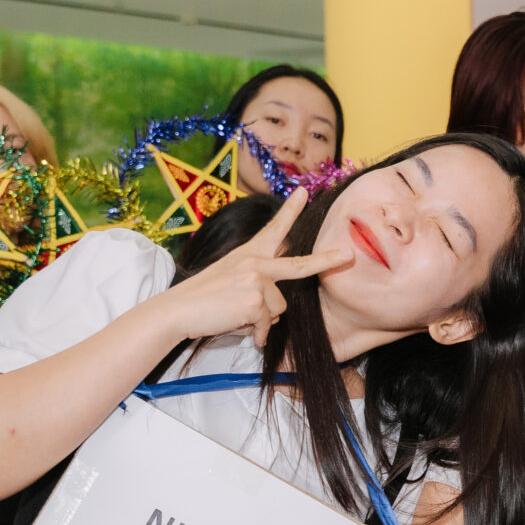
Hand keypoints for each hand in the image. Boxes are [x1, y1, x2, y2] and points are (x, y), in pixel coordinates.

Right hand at [157, 189, 351, 347]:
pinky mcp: (256, 300)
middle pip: (299, 266)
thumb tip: (276, 310)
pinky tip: (233, 323)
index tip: (304, 191)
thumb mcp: (232, 282)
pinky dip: (255, 332)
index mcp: (248, 253)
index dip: (290, 210)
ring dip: (262, 320)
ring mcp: (257, 279)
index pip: (273, 229)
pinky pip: (267, 323)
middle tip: (347, 256)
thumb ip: (258, 287)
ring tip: (235, 314)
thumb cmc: (203, 299)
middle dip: (327, 261)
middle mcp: (255, 262)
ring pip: (279, 308)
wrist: (177, 310)